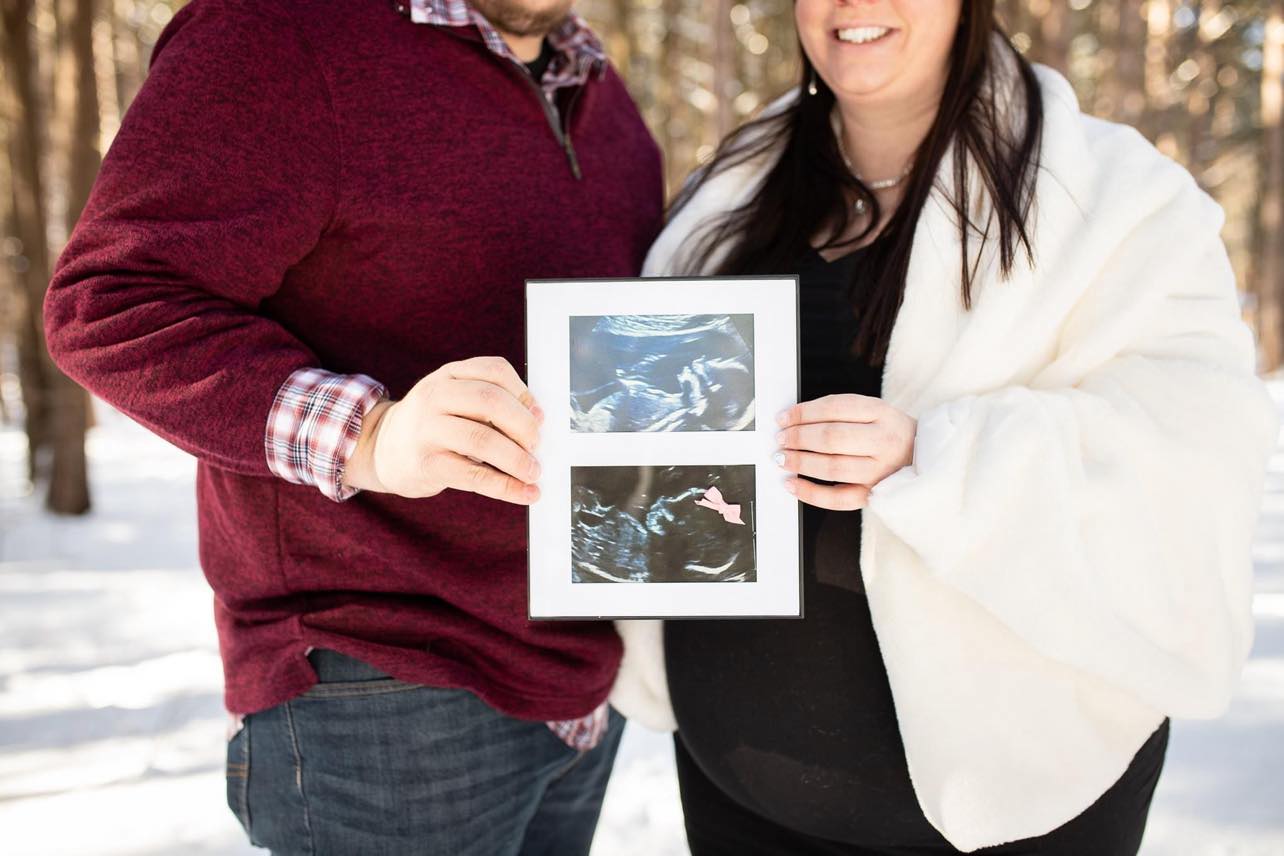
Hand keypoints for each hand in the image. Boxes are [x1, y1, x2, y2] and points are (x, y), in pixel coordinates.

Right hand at [342, 356, 543, 503]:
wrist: (381, 449)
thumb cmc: (432, 424)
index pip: (494, 371)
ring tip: (533, 471)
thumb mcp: (453, 399)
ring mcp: (427, 430)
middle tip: (537, 445)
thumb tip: (536, 423)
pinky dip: (506, 487)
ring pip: (483, 440)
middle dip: (523, 425)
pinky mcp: (426, 464)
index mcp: (448, 376)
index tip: (539, 416)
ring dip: (517, 459)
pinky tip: (525, 493)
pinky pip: (474, 476)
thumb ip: (489, 403)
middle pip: (491, 401)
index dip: (523, 393)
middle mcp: (434, 397)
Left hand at [773, 394, 915, 510]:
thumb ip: (838, 412)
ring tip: (783, 458)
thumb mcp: (873, 410)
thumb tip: (794, 419)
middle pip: (832, 438)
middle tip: (781, 438)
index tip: (783, 417)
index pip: (835, 409)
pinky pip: (837, 499)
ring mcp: (879, 471)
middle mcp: (883, 442)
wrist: (924, 456)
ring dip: (801, 462)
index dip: (803, 413)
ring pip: (833, 467)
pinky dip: (810, 493)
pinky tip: (792, 484)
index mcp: (881, 413)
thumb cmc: (889, 431)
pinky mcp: (873, 495)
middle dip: (798, 437)